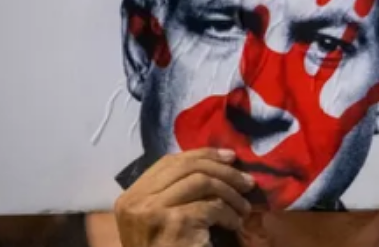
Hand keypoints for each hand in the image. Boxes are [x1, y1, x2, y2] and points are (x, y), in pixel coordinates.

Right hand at [114, 148, 254, 246]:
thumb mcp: (162, 217)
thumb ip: (176, 190)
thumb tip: (218, 160)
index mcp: (130, 196)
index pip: (169, 161)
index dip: (202, 155)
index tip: (230, 156)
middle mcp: (136, 201)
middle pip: (187, 168)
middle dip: (223, 171)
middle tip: (247, 181)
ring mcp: (152, 211)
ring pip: (202, 182)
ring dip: (230, 193)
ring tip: (244, 207)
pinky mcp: (174, 223)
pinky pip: (211, 206)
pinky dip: (229, 214)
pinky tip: (235, 224)